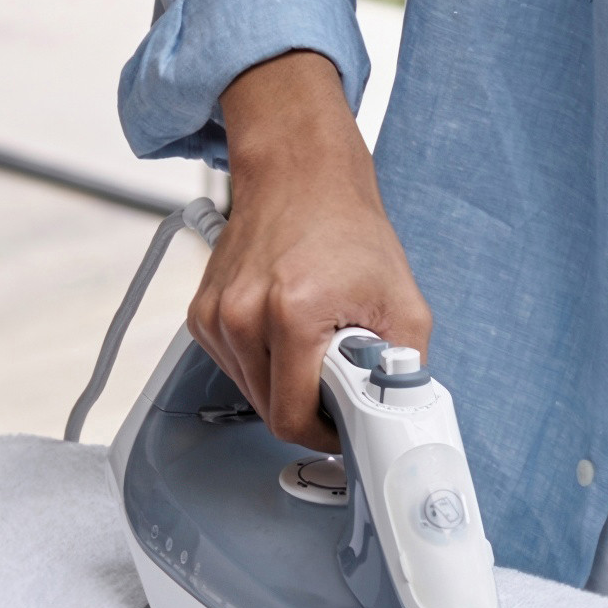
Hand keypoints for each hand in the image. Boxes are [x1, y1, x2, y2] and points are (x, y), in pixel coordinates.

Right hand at [190, 50, 430, 451]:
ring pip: (251, 393)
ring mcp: (216, 316)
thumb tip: (397, 413)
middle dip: (309, 405)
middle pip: (271, 410)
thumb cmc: (345, 227)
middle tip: (337, 372)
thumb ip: (405, 368)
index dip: (324, 432)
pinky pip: (235, 368)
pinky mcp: (202, 316)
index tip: (343, 425)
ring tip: (312, 342)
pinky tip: (284, 330)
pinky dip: (263, 363)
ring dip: (285, 384)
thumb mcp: (402, 300)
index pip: (292, 418)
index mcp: (292, 313)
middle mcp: (243, 315)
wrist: (299, 175)